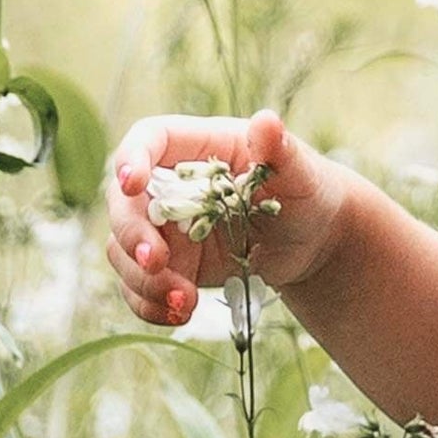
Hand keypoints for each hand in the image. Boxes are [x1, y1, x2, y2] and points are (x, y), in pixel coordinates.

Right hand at [103, 110, 351, 324]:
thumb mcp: (299, 173)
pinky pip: (139, 286)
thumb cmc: (307, 191)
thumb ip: (280, 151)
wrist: (314, 240)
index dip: (131, 159)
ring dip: (143, 279)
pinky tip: (179, 314)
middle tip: (156, 262)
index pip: (148, 140)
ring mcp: (165, 228)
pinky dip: (150, 304)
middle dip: (132, 233)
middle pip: (124, 202)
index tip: (133, 184)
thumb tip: (266, 122)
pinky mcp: (170, 265)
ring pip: (124, 250)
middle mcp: (170, 185)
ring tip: (185, 301)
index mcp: (198, 147)